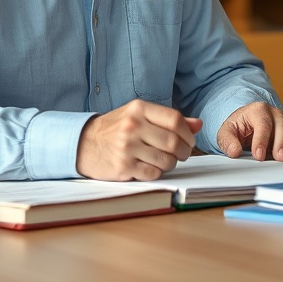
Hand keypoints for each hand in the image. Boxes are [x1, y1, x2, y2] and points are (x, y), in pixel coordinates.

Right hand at [76, 99, 201, 180]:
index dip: (188, 133)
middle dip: (183, 151)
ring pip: (166, 160)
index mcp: (139, 108)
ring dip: (171, 163)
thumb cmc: (117, 128)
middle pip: (173, 142)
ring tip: (165, 160)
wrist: (84, 143)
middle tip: (182, 154)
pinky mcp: (123, 166)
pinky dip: (157, 172)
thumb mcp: (140, 116)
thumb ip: (169, 119)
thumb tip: (198, 124)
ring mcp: (126, 147)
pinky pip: (153, 173)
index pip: (175, 119)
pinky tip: (151, 166)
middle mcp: (132, 126)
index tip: (189, 140)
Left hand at [217, 102, 282, 161]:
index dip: (262, 140)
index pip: (263, 123)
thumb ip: (228, 141)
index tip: (258, 155)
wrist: (247, 124)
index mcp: (258, 110)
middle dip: (282, 143)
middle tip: (279, 158)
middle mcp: (275, 114)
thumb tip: (234, 151)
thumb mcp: (226, 132)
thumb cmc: (238, 127)